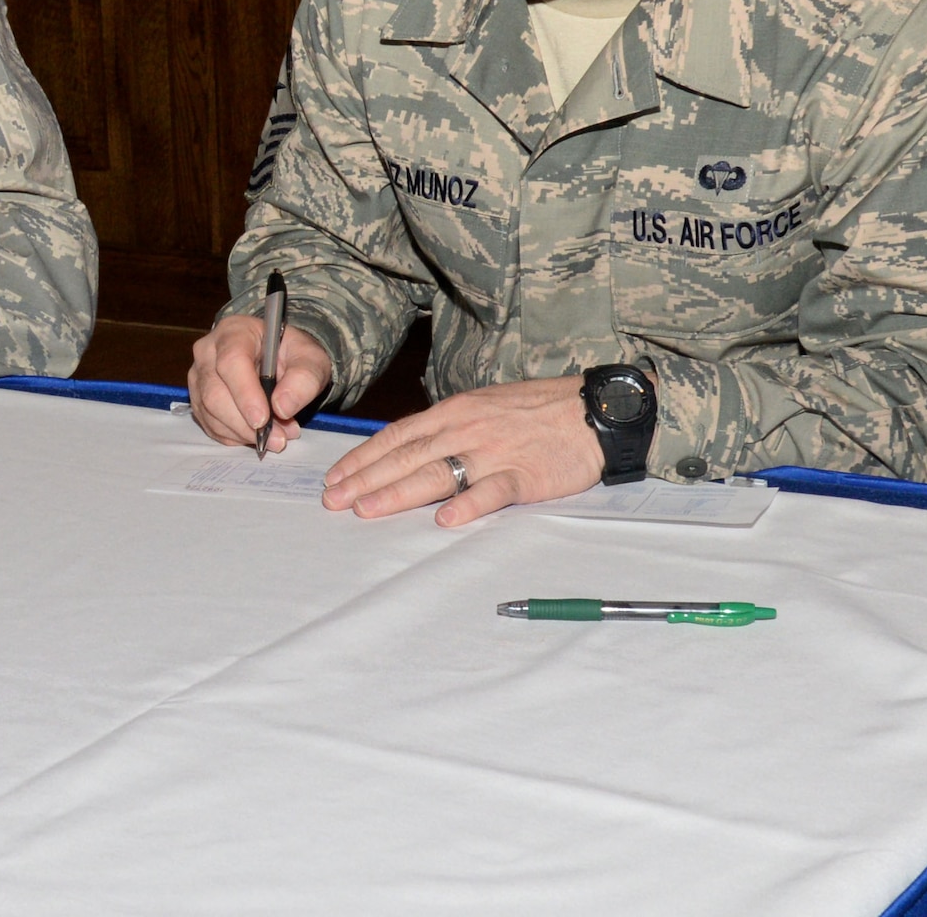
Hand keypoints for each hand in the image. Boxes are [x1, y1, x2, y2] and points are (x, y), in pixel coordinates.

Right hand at [188, 315, 332, 454]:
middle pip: (214, 392)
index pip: (231, 362)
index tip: (263, 419)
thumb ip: (303, 380)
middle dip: (246, 422)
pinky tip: (256, 433)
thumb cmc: (292, 355)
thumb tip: (282, 408)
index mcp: (235, 332)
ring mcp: (198, 376)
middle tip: (279, 438)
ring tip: (275, 436)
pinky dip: (235, 436)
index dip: (245, 393)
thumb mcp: (311, 360)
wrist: (279, 360)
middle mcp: (208, 352)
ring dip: (243, 432)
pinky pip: (209, 425)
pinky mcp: (197, 399)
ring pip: (209, 412)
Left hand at [321, 375, 604, 525]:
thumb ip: (449, 427)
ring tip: (366, 509)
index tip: (335, 477)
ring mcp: (495, 451)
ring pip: (438, 472)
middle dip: (365, 478)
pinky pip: (492, 491)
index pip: (398, 435)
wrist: (594, 410)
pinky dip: (467, 505)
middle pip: (407, 455)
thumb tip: (411, 448)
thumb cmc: (538, 409)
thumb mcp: (485, 406)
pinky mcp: (525, 475)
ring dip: (398, 492)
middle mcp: (467, 428)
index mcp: (455, 410)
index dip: (363, 457)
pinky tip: (444, 520)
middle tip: (332, 500)